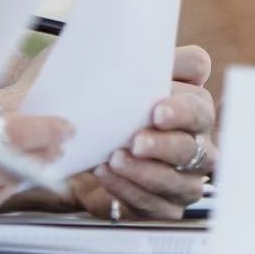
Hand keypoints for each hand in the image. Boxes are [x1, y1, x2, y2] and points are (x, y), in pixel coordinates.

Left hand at [65, 44, 216, 219]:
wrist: (54, 140)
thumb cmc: (87, 99)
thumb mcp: (104, 67)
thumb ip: (139, 55)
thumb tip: (153, 44)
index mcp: (184, 102)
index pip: (201, 102)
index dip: (183, 108)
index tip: (156, 110)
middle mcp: (190, 140)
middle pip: (198, 147)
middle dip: (168, 145)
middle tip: (135, 141)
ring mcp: (179, 176)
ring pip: (184, 183)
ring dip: (149, 173)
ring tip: (114, 160)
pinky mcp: (160, 204)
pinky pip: (160, 208)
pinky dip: (134, 193)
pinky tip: (108, 177)